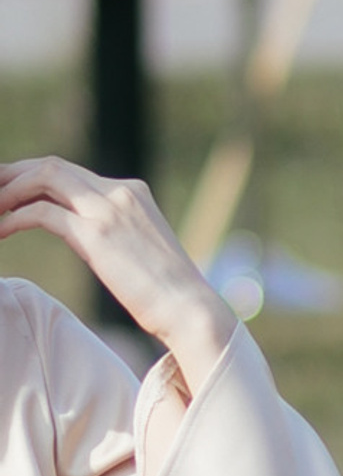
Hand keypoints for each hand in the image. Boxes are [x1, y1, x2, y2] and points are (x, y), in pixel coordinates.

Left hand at [0, 161, 235, 387]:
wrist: (191, 310)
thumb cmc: (169, 293)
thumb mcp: (141, 251)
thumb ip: (116, 233)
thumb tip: (95, 242)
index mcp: (132, 192)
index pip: (71, 171)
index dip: (34, 176)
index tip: (12, 190)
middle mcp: (119, 192)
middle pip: (51, 165)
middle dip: (14, 174)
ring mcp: (108, 210)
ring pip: (43, 178)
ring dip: (10, 191)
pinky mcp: (96, 234)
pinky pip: (41, 213)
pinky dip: (15, 217)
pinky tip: (2, 231)